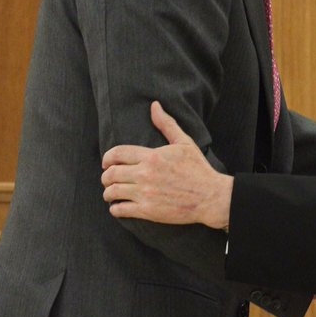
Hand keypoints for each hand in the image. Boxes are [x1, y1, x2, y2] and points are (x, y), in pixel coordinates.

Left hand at [102, 101, 232, 228]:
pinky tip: (119, 206)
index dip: (107, 158)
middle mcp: (145, 174)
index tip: (106, 163)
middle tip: (109, 180)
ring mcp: (145, 193)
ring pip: (112, 192)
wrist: (210, 196)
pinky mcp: (148, 210)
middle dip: (106, 177)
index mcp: (152, 156)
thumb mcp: (184, 143)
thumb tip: (154, 106)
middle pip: (111, 174)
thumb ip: (167, 124)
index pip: (117, 153)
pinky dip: (115, 209)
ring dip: (108, 193)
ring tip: (112, 194)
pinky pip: (120, 210)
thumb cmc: (198, 169)